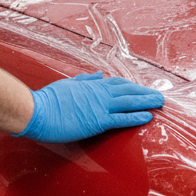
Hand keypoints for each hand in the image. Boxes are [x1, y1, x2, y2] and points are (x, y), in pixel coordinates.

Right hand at [16, 72, 163, 142]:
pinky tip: (148, 116)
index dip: (132, 86)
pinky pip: (122, 118)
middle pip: (128, 91)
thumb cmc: (47, 100)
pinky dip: (136, 117)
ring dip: (147, 102)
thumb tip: (96, 75)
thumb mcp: (67, 85)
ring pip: (129, 102)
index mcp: (91, 86)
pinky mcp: (98, 120)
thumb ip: (84, 80)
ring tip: (160, 103)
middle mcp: (99, 94)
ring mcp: (100, 106)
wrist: (36, 110)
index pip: (117, 84)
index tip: (142, 89)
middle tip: (159, 96)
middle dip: (145, 93)